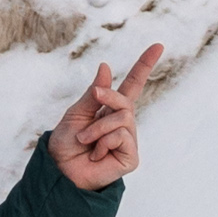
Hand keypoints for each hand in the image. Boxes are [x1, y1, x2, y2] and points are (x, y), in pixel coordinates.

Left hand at [48, 44, 161, 192]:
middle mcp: (123, 123)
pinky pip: (122, 136)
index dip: (145, 65)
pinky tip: (96, 154)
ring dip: (98, 128)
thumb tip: (106, 67)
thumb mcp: (77, 113)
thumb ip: (95, 93)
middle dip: (107, 98)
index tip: (158, 46)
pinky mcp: (130, 157)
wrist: (60, 170)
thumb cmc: (66, 143)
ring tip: (85, 141)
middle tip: (91, 106)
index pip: (133, 84)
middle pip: (125, 100)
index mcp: (111, 109)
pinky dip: (104, 142)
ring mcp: (129, 140)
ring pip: (123, 118)